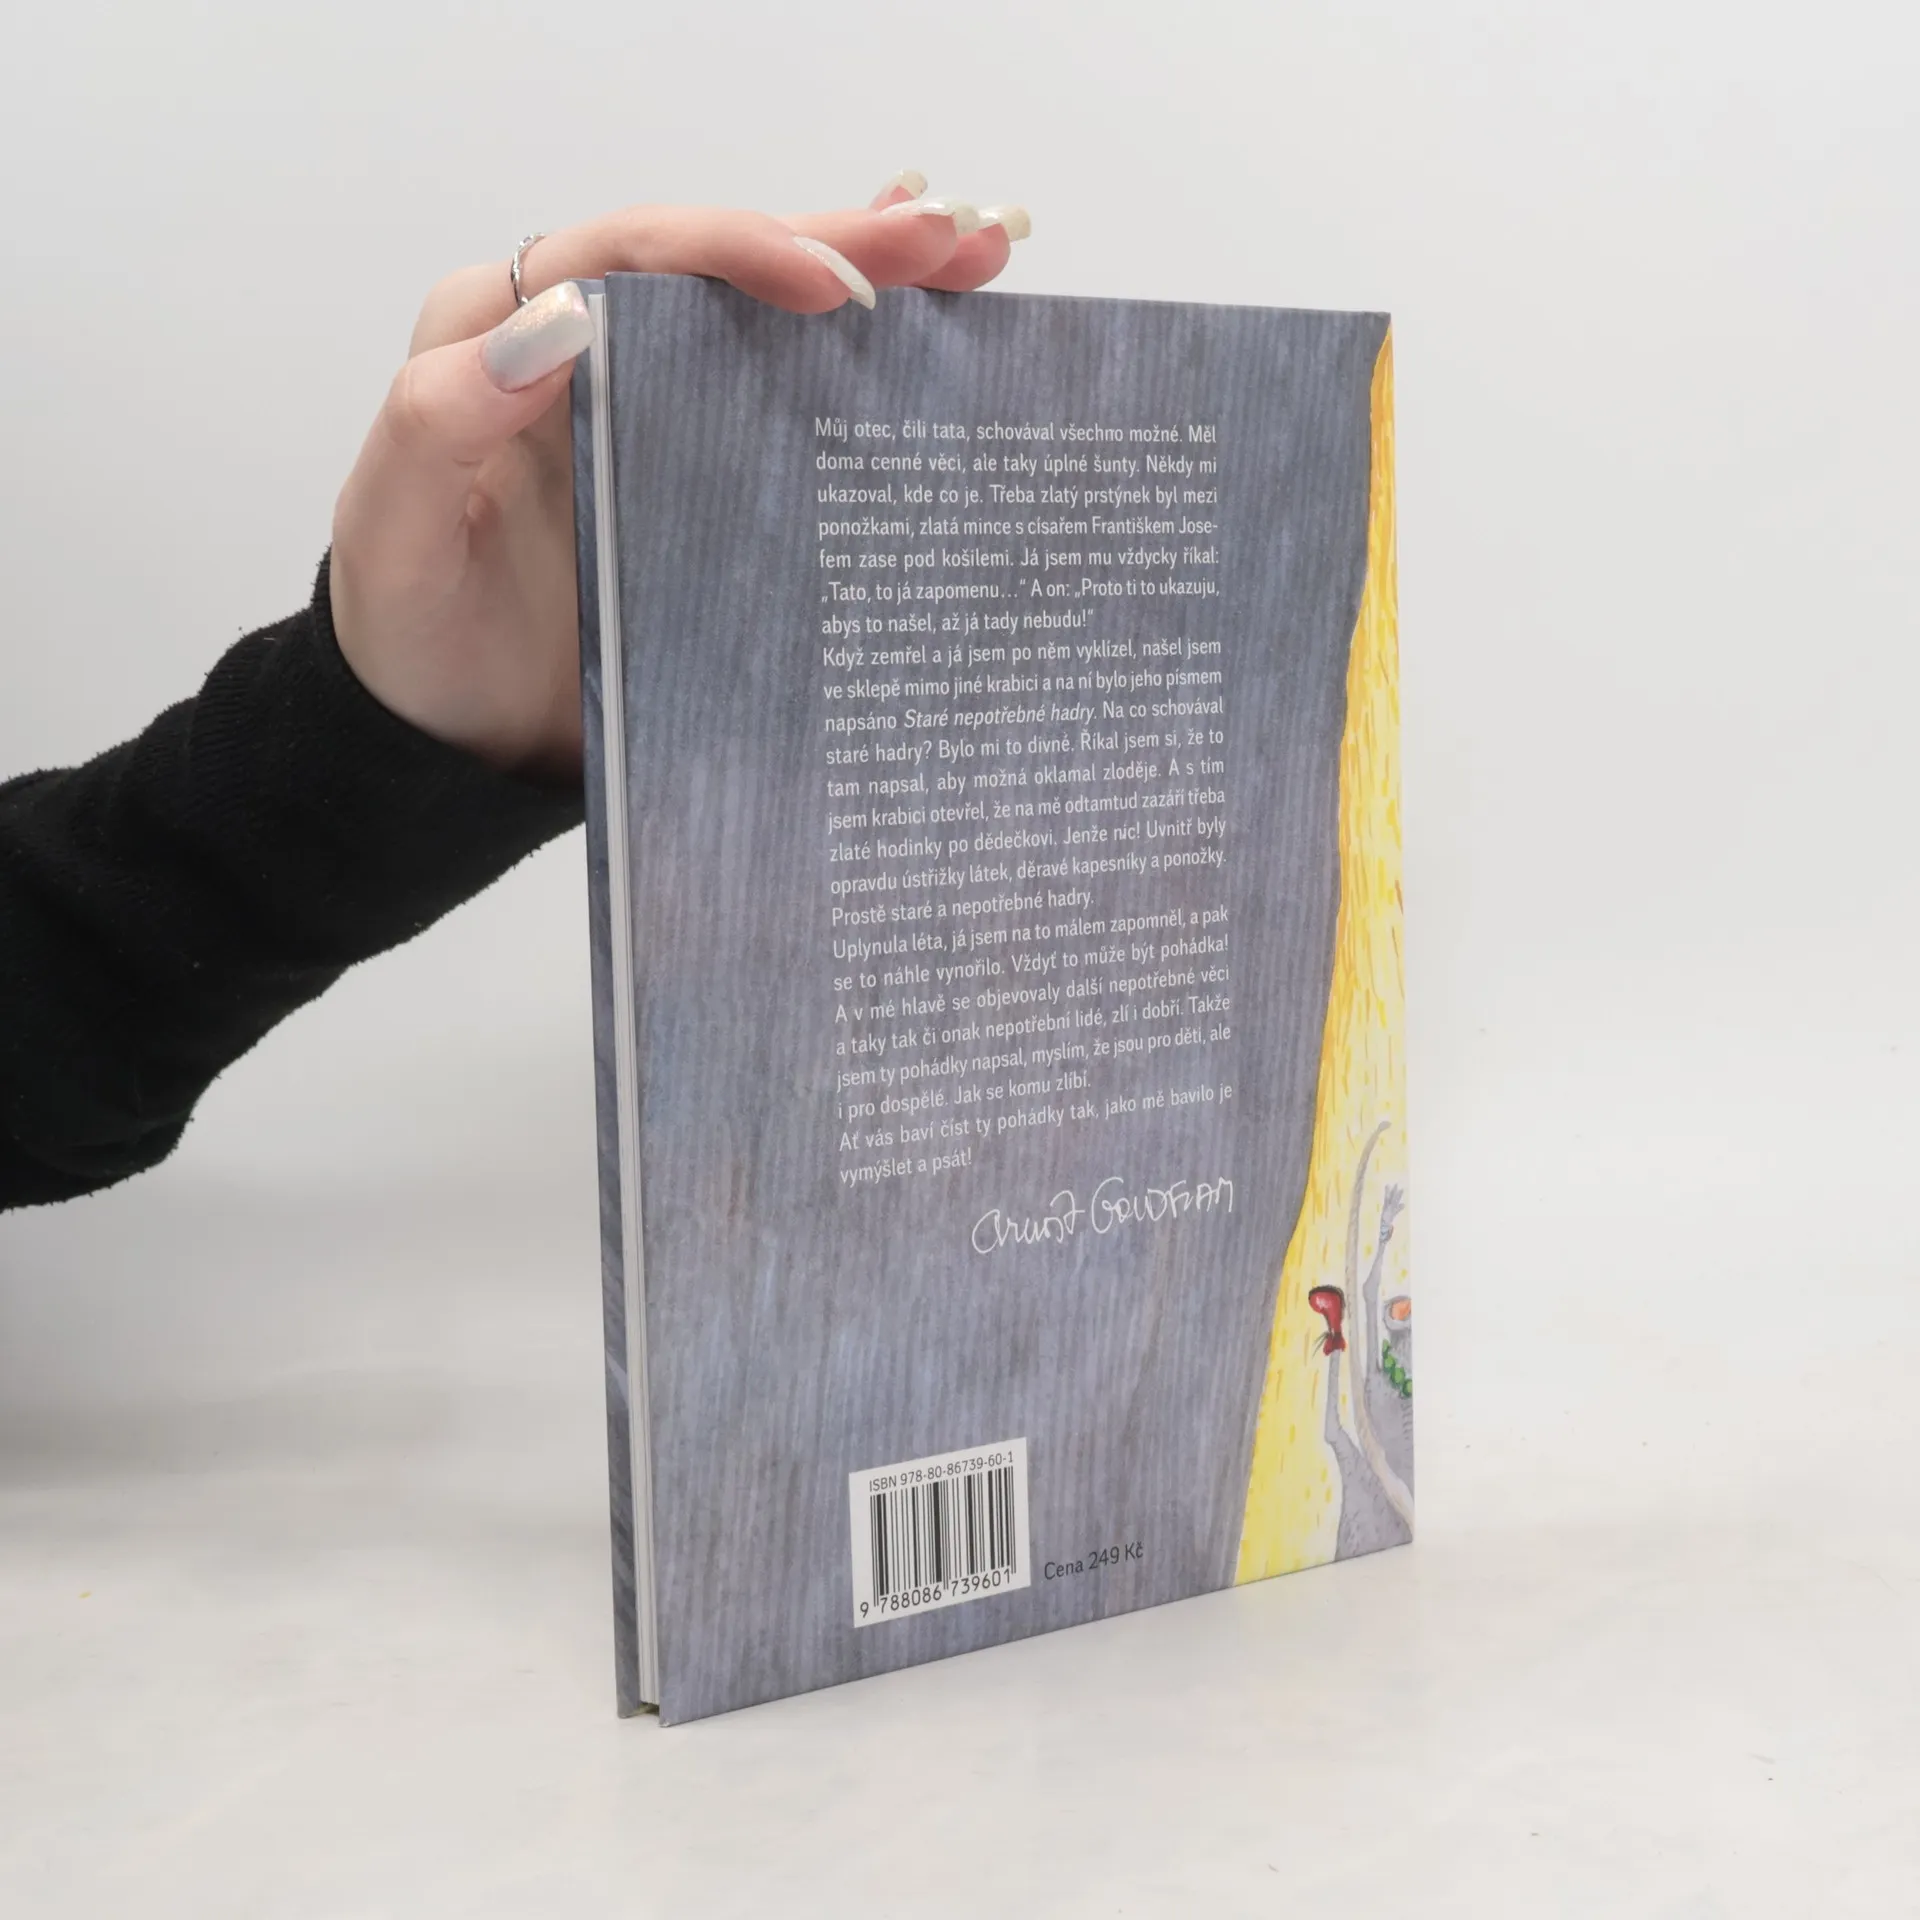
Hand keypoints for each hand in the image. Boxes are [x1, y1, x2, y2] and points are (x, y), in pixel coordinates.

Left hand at [329, 176, 1028, 781]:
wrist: (453, 743)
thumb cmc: (415, 643)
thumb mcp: (396, 541)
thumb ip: (440, 427)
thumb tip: (556, 324)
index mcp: (503, 340)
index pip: (627, 255)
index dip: (732, 251)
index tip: (828, 288)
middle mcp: (585, 354)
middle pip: (715, 270)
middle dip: (835, 242)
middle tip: (947, 242)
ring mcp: (651, 412)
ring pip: (763, 320)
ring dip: (872, 283)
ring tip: (978, 260)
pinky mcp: (700, 472)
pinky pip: (781, 398)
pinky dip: (863, 362)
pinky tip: (941, 334)